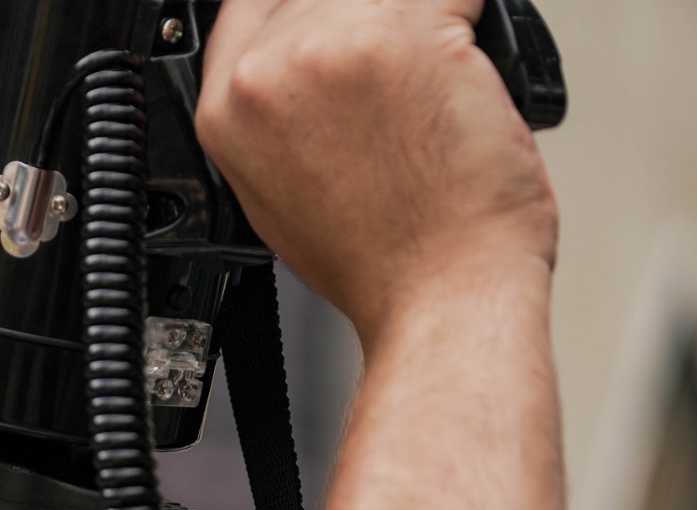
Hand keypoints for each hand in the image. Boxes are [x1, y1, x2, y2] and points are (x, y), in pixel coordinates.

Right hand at [197, 0, 558, 345]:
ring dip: (418, 17)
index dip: (300, 9)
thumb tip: (304, 58)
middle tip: (396, 65)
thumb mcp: (280, 190)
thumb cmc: (381, 261)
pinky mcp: (406, 34)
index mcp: (225, 112)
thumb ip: (276, 110)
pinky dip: (471, 20)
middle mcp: (267, 73)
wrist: (440, 295)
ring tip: (430, 80)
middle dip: (368, 15)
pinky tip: (464, 72)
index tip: (336, 19)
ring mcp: (332, 47)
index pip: (246, 4)